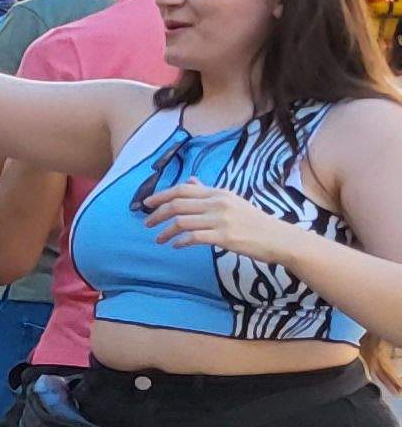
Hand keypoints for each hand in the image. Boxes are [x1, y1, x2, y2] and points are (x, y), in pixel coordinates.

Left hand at [141, 181, 311, 265]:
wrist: (279, 238)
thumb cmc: (254, 222)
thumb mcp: (232, 201)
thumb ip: (209, 192)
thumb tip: (190, 181)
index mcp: (219, 193)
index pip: (182, 189)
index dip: (161, 195)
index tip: (146, 203)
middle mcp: (218, 203)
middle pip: (177, 204)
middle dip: (157, 214)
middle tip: (146, 224)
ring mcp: (221, 220)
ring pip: (181, 221)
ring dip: (165, 231)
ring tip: (159, 239)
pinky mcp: (224, 237)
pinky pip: (193, 237)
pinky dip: (180, 241)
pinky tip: (176, 246)